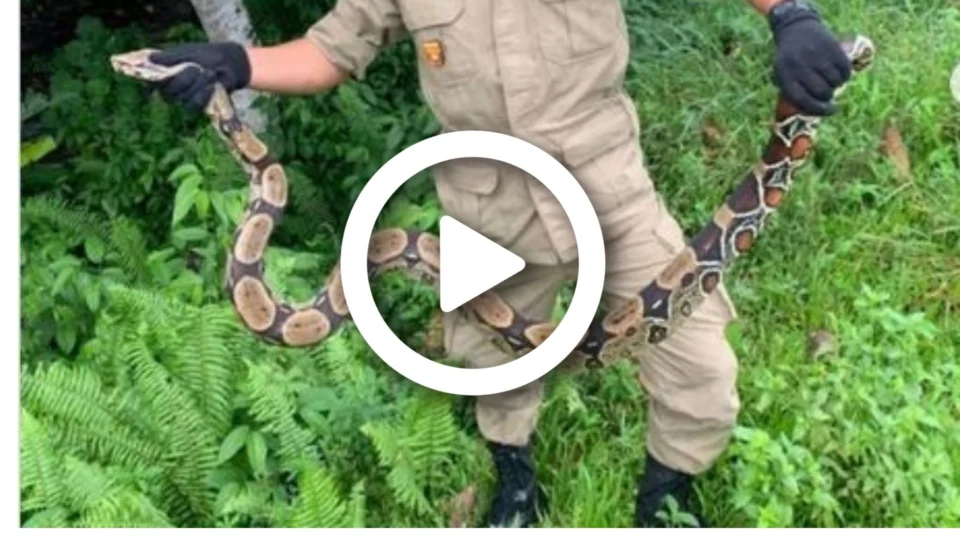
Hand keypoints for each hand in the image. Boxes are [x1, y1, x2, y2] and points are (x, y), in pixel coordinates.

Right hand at [148, 42, 251, 110]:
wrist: (230, 64)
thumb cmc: (207, 55)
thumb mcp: (186, 52)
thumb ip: (169, 57)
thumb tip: (149, 59)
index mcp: (165, 72)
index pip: (151, 80)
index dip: (151, 80)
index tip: (155, 76)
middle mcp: (172, 87)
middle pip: (167, 91)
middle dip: (182, 79)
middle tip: (195, 68)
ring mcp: (184, 97)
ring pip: (181, 97)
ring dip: (196, 84)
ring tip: (209, 73)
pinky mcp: (198, 106)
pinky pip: (193, 105)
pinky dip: (203, 94)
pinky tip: (212, 85)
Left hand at [769, 1, 850, 115]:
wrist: (796, 29)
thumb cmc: (789, 61)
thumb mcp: (783, 76)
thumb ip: (793, 94)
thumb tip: (814, 113)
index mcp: (784, 75)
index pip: (803, 100)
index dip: (819, 110)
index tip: (831, 111)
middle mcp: (799, 65)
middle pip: (822, 92)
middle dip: (828, 97)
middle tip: (828, 93)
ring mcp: (816, 55)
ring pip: (835, 81)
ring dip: (837, 85)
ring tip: (831, 80)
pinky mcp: (831, 47)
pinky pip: (845, 69)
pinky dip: (845, 75)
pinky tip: (840, 72)